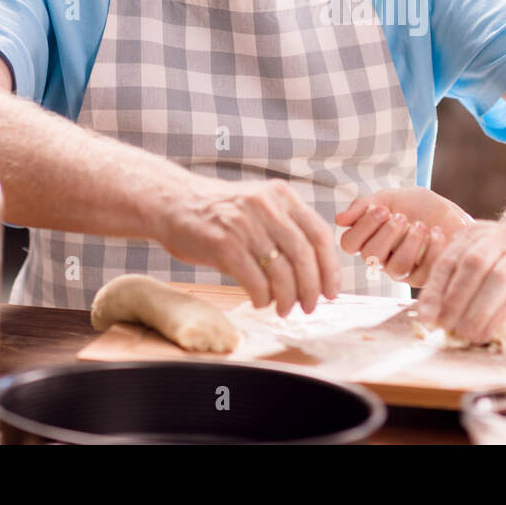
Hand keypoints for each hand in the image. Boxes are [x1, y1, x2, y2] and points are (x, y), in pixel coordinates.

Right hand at [160, 176, 340, 315]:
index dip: (330, 267)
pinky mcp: (224, 246)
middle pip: (304, 256)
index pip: (320, 234)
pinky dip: (263, 297)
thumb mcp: (260, 204)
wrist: (173, 202)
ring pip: (281, 272)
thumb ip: (287, 226)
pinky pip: (255, 281)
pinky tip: (262, 302)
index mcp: (281, 196)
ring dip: (287, 298)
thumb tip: (317, 268)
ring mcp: (245, 226)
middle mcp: (266, 207)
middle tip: (310, 306)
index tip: (332, 290)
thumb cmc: (220, 211)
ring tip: (284, 308)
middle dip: (312, 288)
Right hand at [335, 187, 472, 286]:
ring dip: (409, 243)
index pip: (349, 243)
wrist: (450, 213)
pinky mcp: (425, 278)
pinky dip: (431, 249)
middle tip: (401, 217)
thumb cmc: (417, 205)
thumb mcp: (390, 197)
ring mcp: (403, 271)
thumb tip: (339, 220)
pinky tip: (436, 232)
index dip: (363, 227)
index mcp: (368, 239)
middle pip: (371, 256)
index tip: (382, 209)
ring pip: (397, 268)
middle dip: (387, 233)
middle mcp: (381, 259)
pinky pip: (423, 272)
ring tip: (421, 225)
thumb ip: (364, 205)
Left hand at [415, 219, 505, 343]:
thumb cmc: (502, 260)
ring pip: (495, 278)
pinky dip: (496, 317)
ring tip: (465, 333)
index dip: (434, 291)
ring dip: (477, 310)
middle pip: (472, 265)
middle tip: (445, 326)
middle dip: (455, 300)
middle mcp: (494, 238)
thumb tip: (430, 315)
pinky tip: (485, 332)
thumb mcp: (477, 256)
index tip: (425, 318)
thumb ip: (455, 277)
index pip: (447, 261)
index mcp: (471, 234)